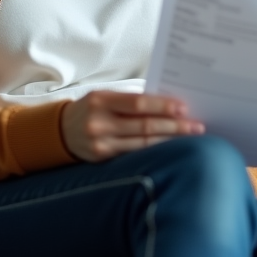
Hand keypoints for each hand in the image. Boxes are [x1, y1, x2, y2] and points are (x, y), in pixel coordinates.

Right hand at [61, 91, 203, 162]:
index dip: (162, 106)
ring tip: (190, 137)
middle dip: (174, 126)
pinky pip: (135, 155)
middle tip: (196, 126)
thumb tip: (168, 105)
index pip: (138, 103)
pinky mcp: (103, 159)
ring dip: (169, 140)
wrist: (60, 132)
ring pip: (143, 144)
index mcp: (101, 100)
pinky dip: (155, 151)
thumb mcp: (105, 96)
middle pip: (144, 126)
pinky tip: (170, 148)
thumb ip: (132, 100)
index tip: (184, 107)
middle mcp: (99, 123)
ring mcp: (101, 144)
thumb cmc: (92, 109)